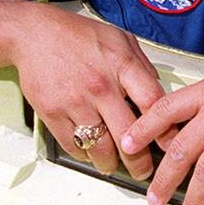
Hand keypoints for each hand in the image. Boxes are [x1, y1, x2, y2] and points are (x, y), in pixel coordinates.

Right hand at [0, 0, 165, 179]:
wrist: (33, 34)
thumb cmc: (77, 35)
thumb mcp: (119, 38)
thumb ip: (140, 64)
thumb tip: (157, 90)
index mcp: (121, 64)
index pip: (153, 103)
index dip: (165, 129)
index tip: (170, 143)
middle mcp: (101, 85)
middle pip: (129, 136)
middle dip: (140, 162)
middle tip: (143, 170)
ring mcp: (76, 101)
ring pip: (101, 148)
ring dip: (111, 163)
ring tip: (115, 164)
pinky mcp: (53, 113)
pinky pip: (74, 146)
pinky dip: (85, 155)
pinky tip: (90, 152)